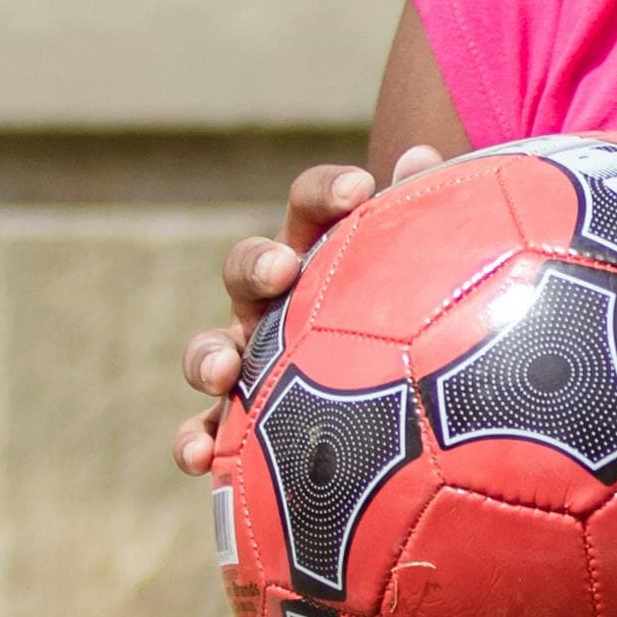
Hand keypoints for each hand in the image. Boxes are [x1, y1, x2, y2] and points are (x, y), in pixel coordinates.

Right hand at [173, 144, 443, 473]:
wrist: (385, 377)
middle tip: (283, 270)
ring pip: (211, 348)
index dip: (327, 192)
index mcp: (318, 249)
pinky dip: (193, 440)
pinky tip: (198, 459)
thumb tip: (420, 157)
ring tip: (222, 371)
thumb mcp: (418, 267)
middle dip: (257, 265)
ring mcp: (250, 355)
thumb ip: (422, 213)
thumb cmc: (404, 313)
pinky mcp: (240, 417)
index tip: (359, 189)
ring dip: (208, 355)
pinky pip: (206, 428)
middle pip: (247, 267)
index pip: (313, 205)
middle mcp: (274, 297)